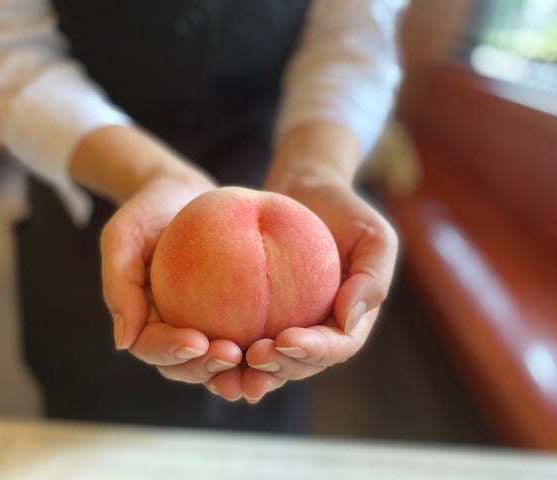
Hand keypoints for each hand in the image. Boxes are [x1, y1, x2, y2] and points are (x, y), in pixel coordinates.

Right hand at [70, 125, 243, 394]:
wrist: (180, 192)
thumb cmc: (147, 211)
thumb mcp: (123, 236)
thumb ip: (119, 285)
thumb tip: (123, 343)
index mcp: (143, 320)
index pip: (153, 347)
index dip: (173, 352)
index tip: (197, 342)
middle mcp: (172, 329)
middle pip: (186, 365)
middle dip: (207, 367)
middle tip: (232, 354)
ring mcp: (201, 323)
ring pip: (217, 360)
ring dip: (236, 368)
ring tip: (260, 359)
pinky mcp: (230, 313)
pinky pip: (246, 333)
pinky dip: (261, 343)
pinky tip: (284, 339)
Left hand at [241, 123, 398, 402]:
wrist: (307, 193)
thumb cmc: (346, 211)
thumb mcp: (374, 236)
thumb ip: (372, 278)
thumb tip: (348, 320)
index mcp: (348, 322)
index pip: (336, 347)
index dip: (313, 352)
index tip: (286, 339)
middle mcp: (317, 333)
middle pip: (299, 364)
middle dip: (278, 368)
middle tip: (253, 357)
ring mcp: (287, 325)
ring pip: (268, 360)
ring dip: (248, 370)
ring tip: (225, 366)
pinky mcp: (257, 314)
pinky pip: (240, 333)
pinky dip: (224, 345)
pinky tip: (202, 345)